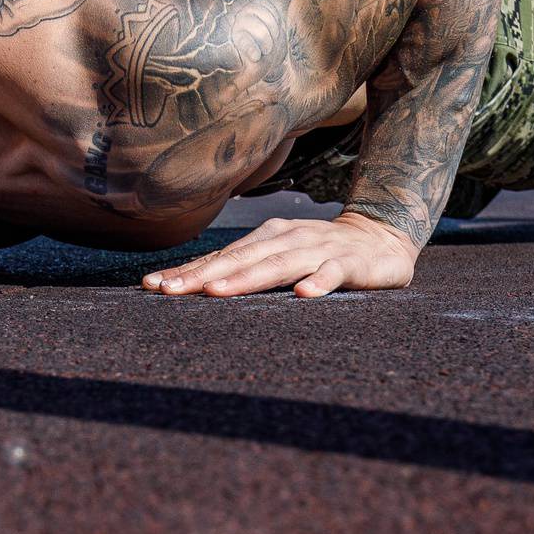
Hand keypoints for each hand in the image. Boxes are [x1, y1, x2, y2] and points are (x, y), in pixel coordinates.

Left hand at [141, 212, 417, 298]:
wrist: (382, 237)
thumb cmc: (322, 253)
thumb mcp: (281, 257)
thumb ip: (247, 270)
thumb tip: (197, 285)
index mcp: (267, 238)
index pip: (221, 257)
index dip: (187, 272)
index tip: (152, 287)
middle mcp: (287, 238)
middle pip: (240, 259)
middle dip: (203, 275)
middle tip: (169, 292)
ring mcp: (319, 248)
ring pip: (279, 264)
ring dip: (247, 278)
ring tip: (217, 293)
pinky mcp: (352, 263)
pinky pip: (334, 272)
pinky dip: (320, 281)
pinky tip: (305, 296)